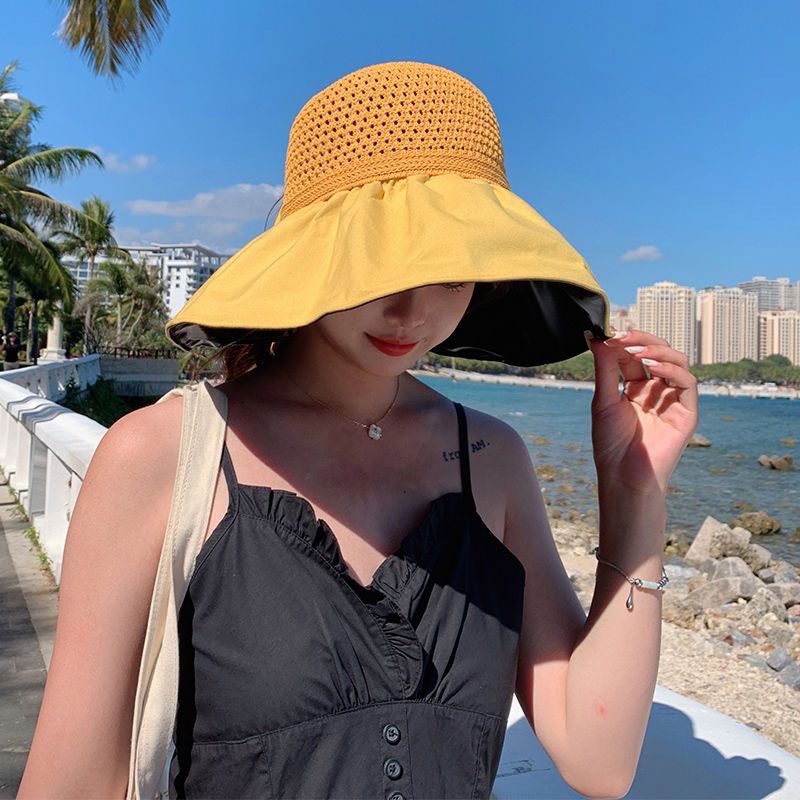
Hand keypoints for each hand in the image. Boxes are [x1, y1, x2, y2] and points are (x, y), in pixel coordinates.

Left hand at [585, 329, 698, 496]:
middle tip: (623, 335)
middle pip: (658, 353)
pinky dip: (672, 370)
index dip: (625, 342)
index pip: (636, 356)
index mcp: (636, 388)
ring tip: (637, 349)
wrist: (622, 475)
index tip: (609, 334)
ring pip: (676, 362)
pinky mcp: (686, 413)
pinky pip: (687, 383)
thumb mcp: (603, 400)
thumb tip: (595, 337)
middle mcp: (657, 391)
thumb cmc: (611, 444)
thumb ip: (604, 368)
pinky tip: (653, 366)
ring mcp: (672, 401)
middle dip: (641, 340)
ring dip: (657, 350)